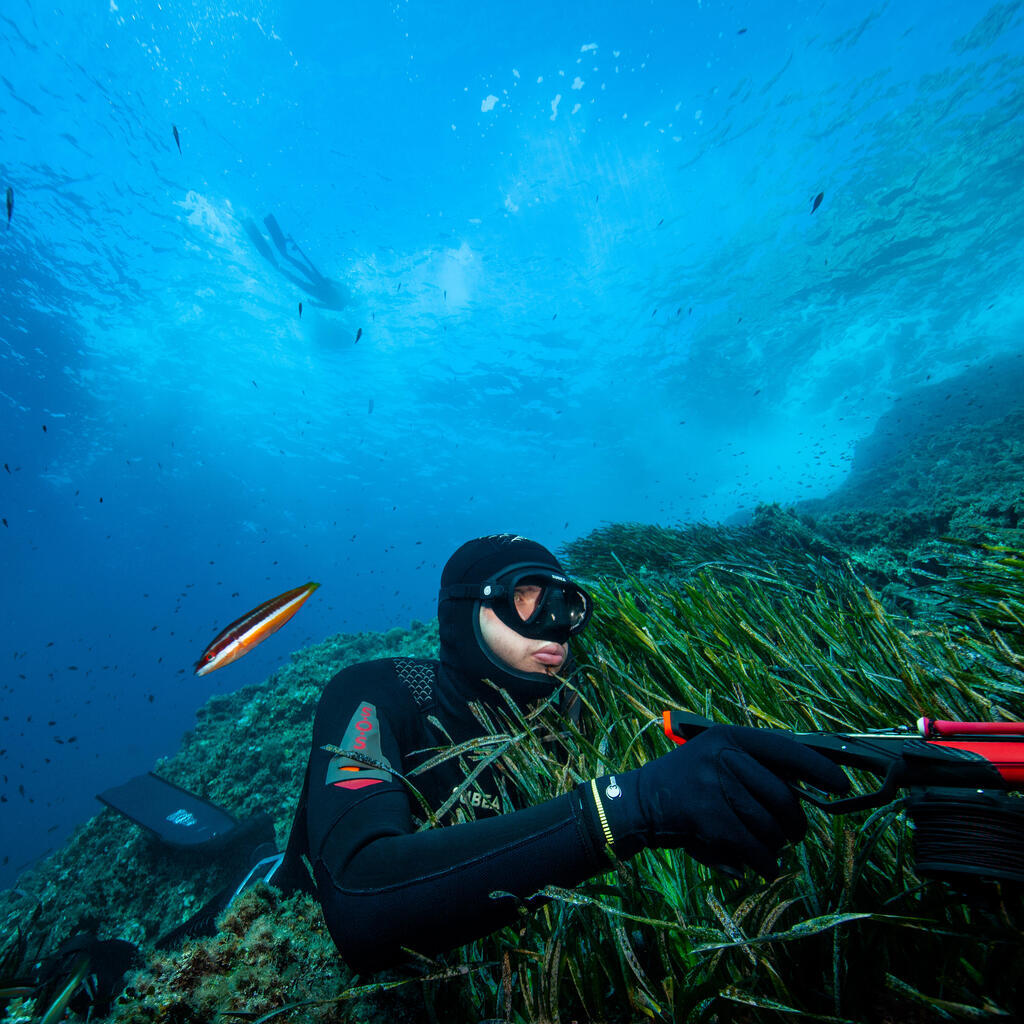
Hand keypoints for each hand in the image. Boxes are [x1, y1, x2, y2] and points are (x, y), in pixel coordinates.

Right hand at [595, 725, 849, 878]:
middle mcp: (724, 757)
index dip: (819, 768)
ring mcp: (716, 787)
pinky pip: (755, 848)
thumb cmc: (684, 783)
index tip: (842, 785)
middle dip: (796, 822)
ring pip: (771, 826)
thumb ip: (754, 767)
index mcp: (729, 737)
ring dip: (777, 846)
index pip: (786, 749)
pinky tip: (762, 867)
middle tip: (796, 834)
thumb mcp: (715, 759)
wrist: (637, 803)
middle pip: (784, 796)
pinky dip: (764, 863)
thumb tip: (808, 786)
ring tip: (771, 852)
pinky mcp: (710, 819)